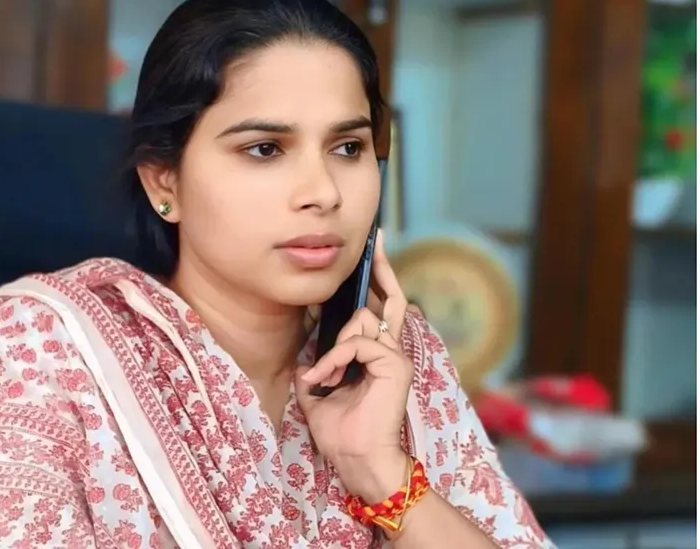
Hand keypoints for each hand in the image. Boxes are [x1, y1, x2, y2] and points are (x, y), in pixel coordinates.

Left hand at [295, 229, 413, 501]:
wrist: (357, 459)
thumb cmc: (342, 434)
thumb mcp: (318, 396)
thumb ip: (316, 373)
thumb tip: (304, 363)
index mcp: (376, 357)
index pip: (380, 312)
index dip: (379, 281)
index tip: (372, 253)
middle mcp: (391, 351)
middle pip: (390, 300)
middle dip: (381, 269)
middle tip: (374, 241)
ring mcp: (395, 356)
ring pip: (364, 320)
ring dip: (335, 344)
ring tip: (324, 374)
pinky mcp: (394, 365)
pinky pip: (358, 344)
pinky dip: (336, 358)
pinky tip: (327, 378)